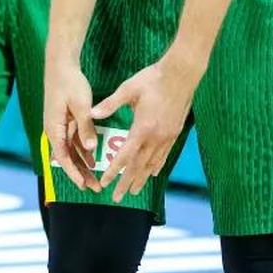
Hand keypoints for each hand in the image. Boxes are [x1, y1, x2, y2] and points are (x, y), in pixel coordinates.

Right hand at [42, 55, 100, 192]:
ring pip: (70, 151)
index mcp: (54, 128)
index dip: (73, 172)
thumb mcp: (80, 105)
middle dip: (79, 174)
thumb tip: (90, 148)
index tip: (83, 185)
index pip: (62, 157)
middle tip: (94, 188)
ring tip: (95, 179)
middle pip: (66, 158)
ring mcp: (58, 126)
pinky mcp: (64, 121)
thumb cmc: (69, 83)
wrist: (61, 65)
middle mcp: (53, 130)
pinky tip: (93, 159)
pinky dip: (82, 151)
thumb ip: (85, 127)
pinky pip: (72, 141)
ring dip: (82, 164)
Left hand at [92, 49, 200, 200]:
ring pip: (153, 164)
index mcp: (142, 128)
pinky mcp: (175, 133)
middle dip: (126, 183)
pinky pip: (164, 155)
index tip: (104, 183)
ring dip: (142, 178)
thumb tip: (92, 114)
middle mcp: (156, 137)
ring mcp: (167, 136)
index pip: (124, 156)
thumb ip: (110, 104)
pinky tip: (153, 173)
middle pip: (139, 166)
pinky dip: (157, 166)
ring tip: (134, 191)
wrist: (181, 74)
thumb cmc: (153, 79)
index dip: (113, 171)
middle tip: (117, 198)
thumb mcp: (128, 89)